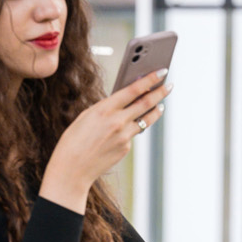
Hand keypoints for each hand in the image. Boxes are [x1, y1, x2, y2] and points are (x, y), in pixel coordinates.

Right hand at [40, 69, 170, 211]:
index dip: (150, 79)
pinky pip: (133, 134)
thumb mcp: (86, 116)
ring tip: (161, 105)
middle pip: (146, 103)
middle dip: (161, 92)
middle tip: (169, 85)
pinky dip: (133, 128)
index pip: (133, 90)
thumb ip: (106, 107)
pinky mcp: (126, 148)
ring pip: (146, 120)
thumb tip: (123, 99)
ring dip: (155, 110)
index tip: (161, 72)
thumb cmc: (73, 141)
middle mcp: (117, 122)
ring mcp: (124, 136)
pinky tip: (128, 127)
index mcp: (104, 109)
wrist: (71, 169)